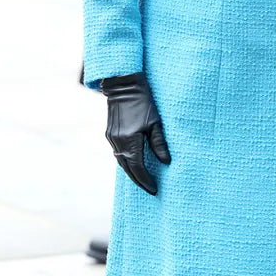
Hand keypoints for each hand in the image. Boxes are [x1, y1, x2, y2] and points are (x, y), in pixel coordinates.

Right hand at [101, 72, 170, 194]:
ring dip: (131, 172)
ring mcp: (112, 138)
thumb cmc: (143, 102)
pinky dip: (125, 161)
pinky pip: (117, 153)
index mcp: (130, 140)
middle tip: (149, 189)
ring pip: (121, 161)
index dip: (146, 180)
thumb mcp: (155, 122)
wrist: (123, 86)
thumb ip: (159, 144)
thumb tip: (166, 162)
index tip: (154, 189)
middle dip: (138, 180)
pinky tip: (133, 164)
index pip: (138, 168)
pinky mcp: (109, 133)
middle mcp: (118, 142)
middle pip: (128, 168)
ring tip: (142, 180)